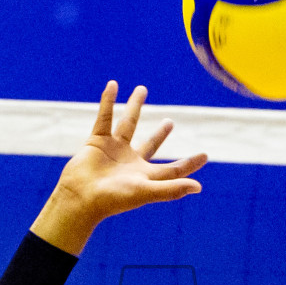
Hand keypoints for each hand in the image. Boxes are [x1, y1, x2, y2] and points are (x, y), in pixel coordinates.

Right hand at [30, 81, 207, 254]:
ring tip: (142, 89)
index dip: (189, 164)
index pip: (173, 169)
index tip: (205, 155)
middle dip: (160, 134)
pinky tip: (112, 85)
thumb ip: (172, 188)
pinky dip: (107, 102)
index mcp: (145, 176)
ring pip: (128, 124)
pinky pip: (104, 117)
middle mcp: (131, 162)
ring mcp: (114, 150)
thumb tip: (198, 187)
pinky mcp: (97, 141)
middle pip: (150, 144)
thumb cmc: (114, 199)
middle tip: (170, 122)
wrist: (81, 197)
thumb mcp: (146, 192)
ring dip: (134, 106)